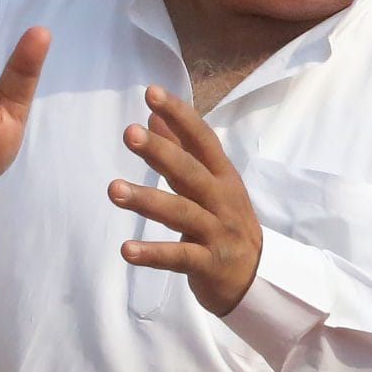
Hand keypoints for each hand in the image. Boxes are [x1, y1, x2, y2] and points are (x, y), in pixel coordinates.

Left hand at [111, 85, 263, 315]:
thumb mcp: (210, 185)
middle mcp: (222, 200)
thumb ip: (181, 152)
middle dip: (162, 152)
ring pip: (182, 212)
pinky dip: (153, 254)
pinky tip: (126, 250)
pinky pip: (180, 257)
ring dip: (147, 200)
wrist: (257, 278)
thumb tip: (153, 116)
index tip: (151, 93)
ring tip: (113, 189)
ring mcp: (217, 232)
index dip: (180, 116)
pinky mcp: (209, 264)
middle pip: (191, 172)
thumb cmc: (225, 224)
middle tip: (129, 133)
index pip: (202, 140)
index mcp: (222, 177)